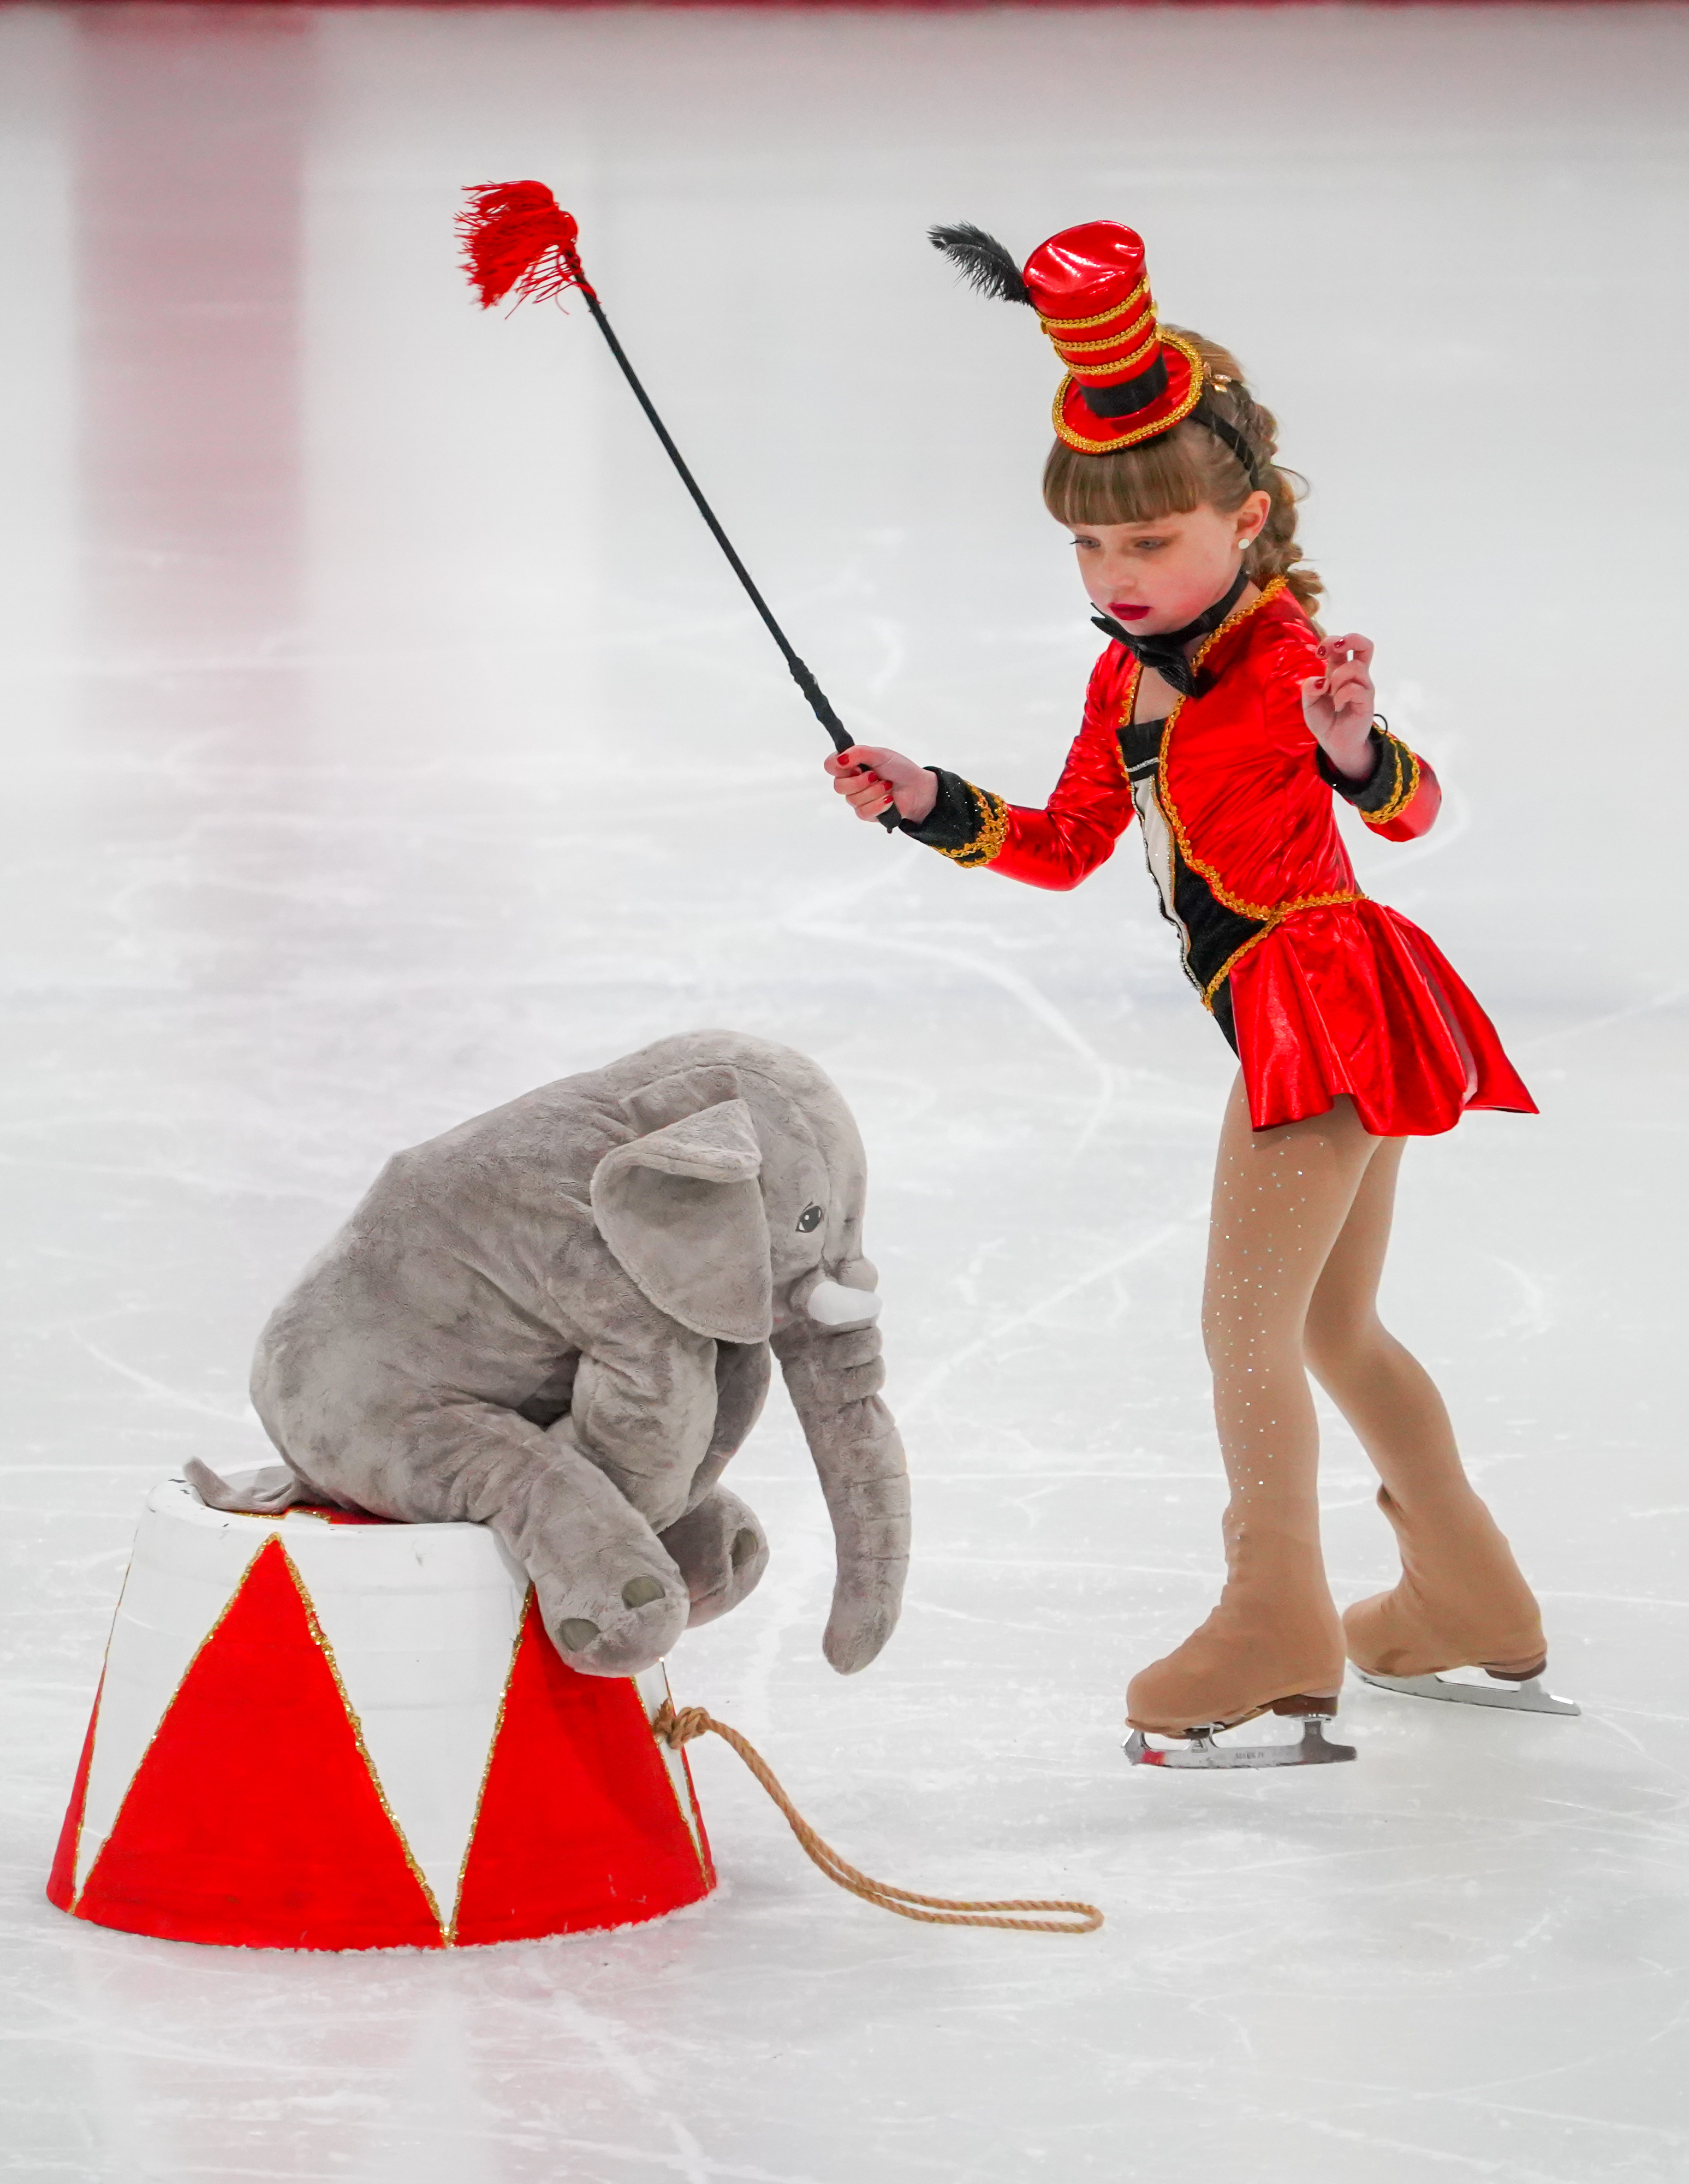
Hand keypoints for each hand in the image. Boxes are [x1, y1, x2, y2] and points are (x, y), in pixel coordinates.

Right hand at [823, 745, 937, 825]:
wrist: (918, 789)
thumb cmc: (900, 769)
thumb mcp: (880, 754)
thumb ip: (859, 752)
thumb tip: (840, 758)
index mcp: (852, 765)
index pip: (830, 765)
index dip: (838, 766)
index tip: (855, 765)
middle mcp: (851, 782)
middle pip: (838, 786)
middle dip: (860, 781)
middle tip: (875, 775)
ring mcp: (857, 799)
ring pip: (852, 800)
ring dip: (874, 791)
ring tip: (887, 786)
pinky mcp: (866, 814)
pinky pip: (863, 811)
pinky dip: (879, 804)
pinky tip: (889, 799)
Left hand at [1300, 632, 1377, 781]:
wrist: (1334, 742)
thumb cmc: (1324, 719)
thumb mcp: (1308, 703)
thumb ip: (1309, 689)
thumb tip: (1322, 681)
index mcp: (1340, 670)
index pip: (1343, 645)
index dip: (1331, 641)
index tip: (1319, 654)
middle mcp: (1355, 675)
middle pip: (1366, 645)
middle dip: (1351, 639)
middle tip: (1335, 649)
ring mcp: (1363, 687)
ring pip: (1355, 667)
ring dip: (1337, 678)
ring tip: (1331, 694)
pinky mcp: (1367, 701)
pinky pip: (1355, 689)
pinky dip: (1341, 696)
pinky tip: (1337, 706)